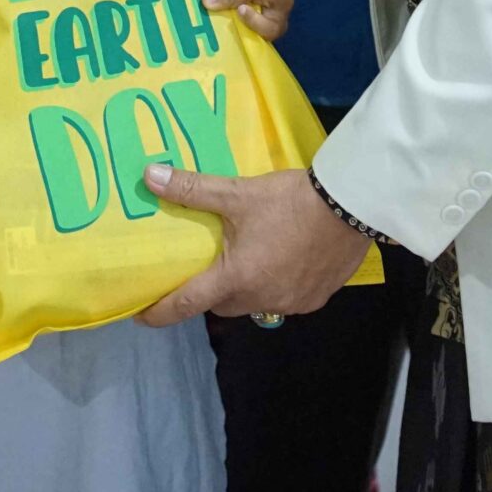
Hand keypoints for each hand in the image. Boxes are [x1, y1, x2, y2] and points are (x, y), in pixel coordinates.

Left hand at [134, 165, 369, 326]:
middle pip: (221, 305)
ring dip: (244, 288)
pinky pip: (283, 300)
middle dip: (210, 291)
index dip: (160, 312)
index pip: (187, 304)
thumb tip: (148, 176)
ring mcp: (290, 304)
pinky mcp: (314, 300)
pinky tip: (282, 260)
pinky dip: (275, 286)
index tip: (140, 315)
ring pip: (253, 304)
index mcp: (236, 278)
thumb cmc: (289, 201)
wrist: (350, 205)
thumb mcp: (237, 192)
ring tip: (248, 258)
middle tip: (207, 265)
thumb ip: (192, 189)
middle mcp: (261, 300)